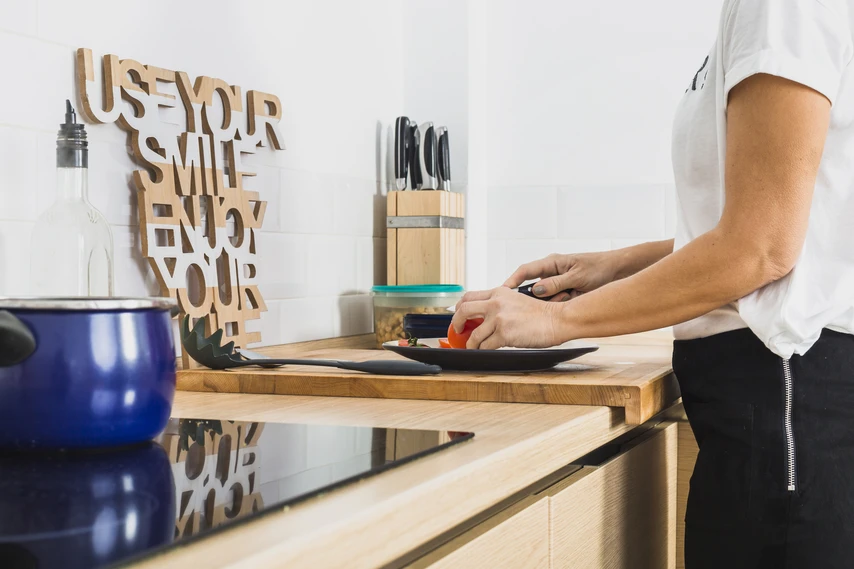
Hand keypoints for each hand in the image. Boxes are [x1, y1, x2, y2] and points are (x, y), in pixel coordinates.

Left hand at [452, 287, 565, 349]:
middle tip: (457, 331)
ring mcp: (499, 318)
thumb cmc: (541, 313)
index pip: (469, 296)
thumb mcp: (516, 299)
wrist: (557, 319)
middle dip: (456, 323)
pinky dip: (483, 351)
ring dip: (471, 344)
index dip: (459, 307)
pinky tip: (485, 351)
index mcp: (498, 293)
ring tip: (472, 347)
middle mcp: (496, 303)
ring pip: (474, 335)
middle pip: (464, 311)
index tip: (458, 316)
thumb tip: (485, 316)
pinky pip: (485, 346)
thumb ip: (500, 304)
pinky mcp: (504, 334)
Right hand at [503, 252, 618, 301]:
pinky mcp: (564, 291)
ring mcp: (557, 282)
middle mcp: (551, 272)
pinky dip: (563, 304)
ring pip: (545, 297)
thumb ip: (556, 284)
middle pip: (533, 287)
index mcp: (551, 262)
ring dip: (555, 301)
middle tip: (546, 300)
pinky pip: (556, 302)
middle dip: (538, 297)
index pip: (525, 271)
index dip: (511, 281)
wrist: (617, 271)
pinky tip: (574, 298)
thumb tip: (536, 291)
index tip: (502, 292)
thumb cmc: (598, 268)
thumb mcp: (577, 277)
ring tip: (571, 295)